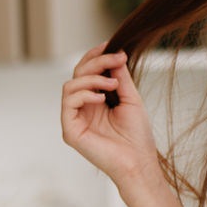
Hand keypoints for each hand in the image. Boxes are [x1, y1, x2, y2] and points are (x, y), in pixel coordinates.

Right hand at [60, 43, 158, 190]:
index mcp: (95, 100)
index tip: (112, 45)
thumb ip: (120, 78)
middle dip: (96, 62)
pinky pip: (68, 103)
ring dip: (92, 78)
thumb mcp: (130, 99)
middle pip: (77, 74)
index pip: (88, 72)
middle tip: (116, 58)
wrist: (138, 161)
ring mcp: (74, 118)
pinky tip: (101, 98)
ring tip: (113, 84)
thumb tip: (115, 55)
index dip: (96, 56)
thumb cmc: (137, 136)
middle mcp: (82, 108)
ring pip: (70, 85)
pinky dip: (84, 94)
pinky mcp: (70, 130)